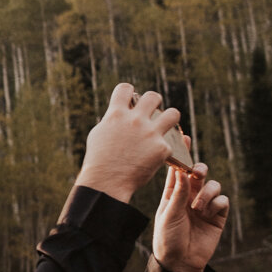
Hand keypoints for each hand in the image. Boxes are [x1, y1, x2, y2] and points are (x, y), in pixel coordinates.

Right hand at [75, 84, 183, 200]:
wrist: (107, 182)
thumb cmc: (99, 160)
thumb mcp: (99, 134)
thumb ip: (112, 120)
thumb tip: (120, 113)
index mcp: (116, 114)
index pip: (126, 88)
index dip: (129, 92)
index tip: (130, 101)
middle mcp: (135, 120)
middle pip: (153, 96)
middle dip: (153, 103)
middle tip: (151, 114)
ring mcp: (150, 133)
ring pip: (173, 113)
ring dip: (169, 119)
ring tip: (164, 128)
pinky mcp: (162, 149)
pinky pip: (170, 143)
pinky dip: (163, 150)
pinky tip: (156, 157)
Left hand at [152, 154, 228, 271]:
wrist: (180, 262)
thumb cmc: (168, 238)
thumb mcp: (169, 214)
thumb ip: (178, 193)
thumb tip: (183, 171)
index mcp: (173, 193)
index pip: (178, 169)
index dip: (181, 154)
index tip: (183, 137)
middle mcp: (189, 196)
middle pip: (198, 173)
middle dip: (199, 169)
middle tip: (197, 172)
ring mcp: (205, 205)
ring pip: (213, 185)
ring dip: (207, 193)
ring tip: (198, 207)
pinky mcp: (218, 215)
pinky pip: (223, 200)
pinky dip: (216, 203)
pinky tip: (208, 213)